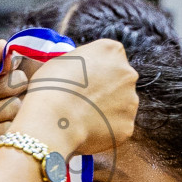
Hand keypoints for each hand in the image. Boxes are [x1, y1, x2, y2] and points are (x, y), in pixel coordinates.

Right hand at [11, 40, 138, 157]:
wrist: (54, 120)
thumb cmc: (50, 87)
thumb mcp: (63, 60)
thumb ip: (82, 63)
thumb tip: (82, 73)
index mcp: (112, 50)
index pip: (110, 57)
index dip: (94, 70)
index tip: (81, 80)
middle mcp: (128, 73)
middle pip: (119, 81)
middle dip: (105, 90)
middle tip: (82, 101)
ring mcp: (131, 101)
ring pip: (120, 105)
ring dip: (106, 110)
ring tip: (81, 117)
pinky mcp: (128, 126)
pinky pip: (116, 127)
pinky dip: (104, 130)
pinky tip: (86, 131)